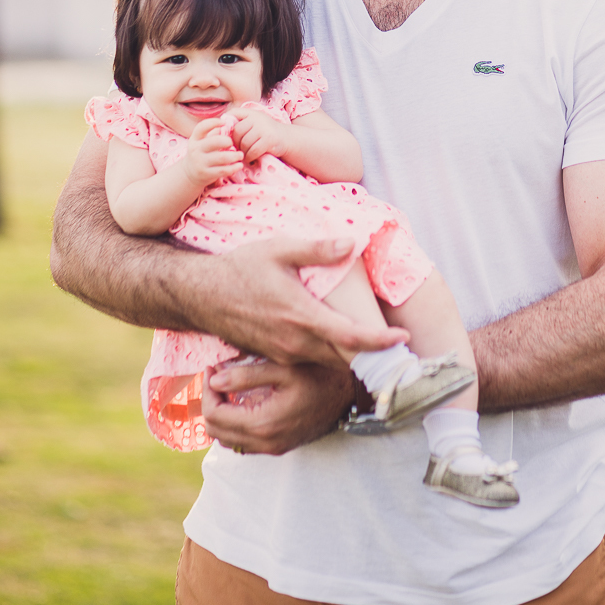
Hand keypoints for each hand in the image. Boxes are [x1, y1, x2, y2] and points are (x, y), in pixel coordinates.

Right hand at [182, 118, 242, 187]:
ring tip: (241, 155)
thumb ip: (214, 133)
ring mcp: (200, 162)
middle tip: (233, 143)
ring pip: (221, 158)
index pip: (202, 127)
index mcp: (195, 139)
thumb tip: (229, 124)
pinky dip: (234, 168)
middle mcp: (196, 149)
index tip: (224, 122)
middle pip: (214, 142)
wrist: (190, 173)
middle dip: (227, 141)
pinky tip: (239, 165)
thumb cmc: (202, 153)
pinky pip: (223, 170)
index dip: (213, 122)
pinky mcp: (206, 174)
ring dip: (234, 156)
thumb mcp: (203, 142)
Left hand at [203, 359, 353, 454]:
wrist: (352, 394)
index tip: (212, 369)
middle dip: (210, 402)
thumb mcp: (284, 367)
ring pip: (227, 440)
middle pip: (216, 431)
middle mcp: (266, 442)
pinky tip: (242, 401)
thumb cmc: (321, 374)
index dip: (207, 390)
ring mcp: (273, 448)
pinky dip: (234, 425)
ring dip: (220, 415)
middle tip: (216, 377)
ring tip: (226, 388)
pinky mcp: (279, 447)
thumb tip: (216, 379)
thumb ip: (247, 375)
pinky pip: (243, 443)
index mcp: (264, 423)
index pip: (215, 414)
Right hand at [206, 236, 408, 366]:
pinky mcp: (276, 357)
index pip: (350, 336)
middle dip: (375, 354)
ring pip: (329, 362)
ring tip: (378, 345)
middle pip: (345, 357)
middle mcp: (295, 342)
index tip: (403, 337)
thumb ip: (316, 249)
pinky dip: (332, 356)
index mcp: (301, 317)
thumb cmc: (241, 268)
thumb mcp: (278, 250)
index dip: (380, 341)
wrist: (201, 296)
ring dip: (354, 356)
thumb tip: (350, 243)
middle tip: (401, 346)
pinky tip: (342, 344)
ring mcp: (285, 354)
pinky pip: (312, 362)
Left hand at [226, 106, 293, 164]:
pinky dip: (250, 157)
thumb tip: (217, 133)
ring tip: (245, 155)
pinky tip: (251, 158)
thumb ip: (240, 124)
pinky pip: (253, 150)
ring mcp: (264, 128)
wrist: (288, 139)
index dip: (227, 124)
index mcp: (251, 112)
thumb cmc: (266, 134)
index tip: (228, 135)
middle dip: (235, 142)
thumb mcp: (254, 124)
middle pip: (237, 131)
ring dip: (243, 152)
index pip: (233, 113)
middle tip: (238, 149)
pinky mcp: (269, 139)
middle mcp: (257, 118)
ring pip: (244, 142)